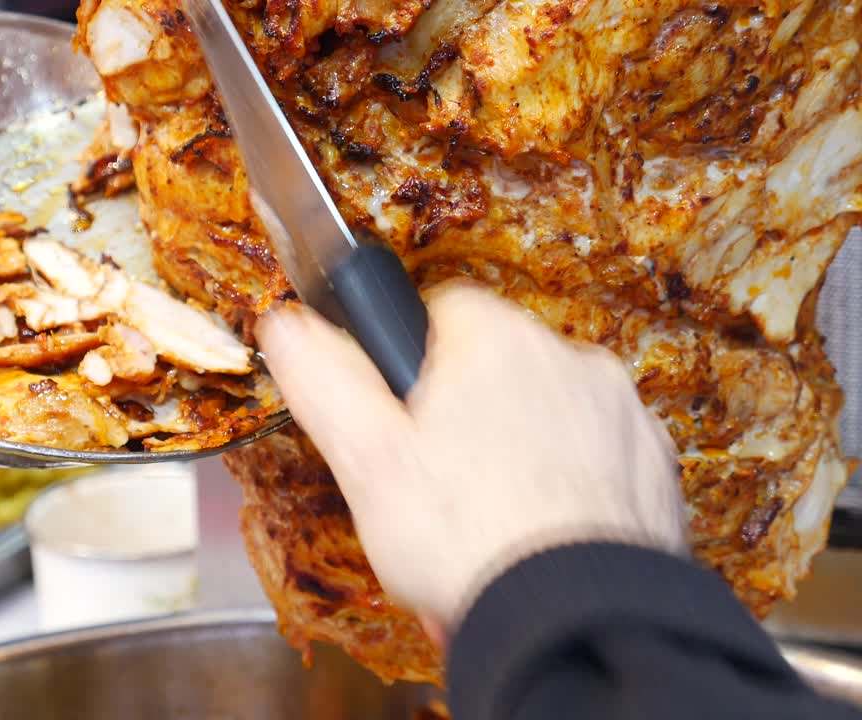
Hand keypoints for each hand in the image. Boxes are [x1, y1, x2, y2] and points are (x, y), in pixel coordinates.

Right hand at [256, 282, 686, 641]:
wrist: (577, 624)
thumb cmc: (466, 539)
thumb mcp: (365, 458)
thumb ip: (322, 378)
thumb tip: (285, 323)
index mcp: (499, 341)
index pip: (443, 308)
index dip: (409, 363)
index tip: (397, 417)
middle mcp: (572, 361)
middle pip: (495, 369)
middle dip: (459, 421)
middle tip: (427, 491)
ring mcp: (623, 417)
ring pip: (543, 421)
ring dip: (509, 463)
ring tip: (476, 534)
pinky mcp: (655, 473)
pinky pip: (592, 467)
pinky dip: (562, 498)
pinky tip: (529, 547)